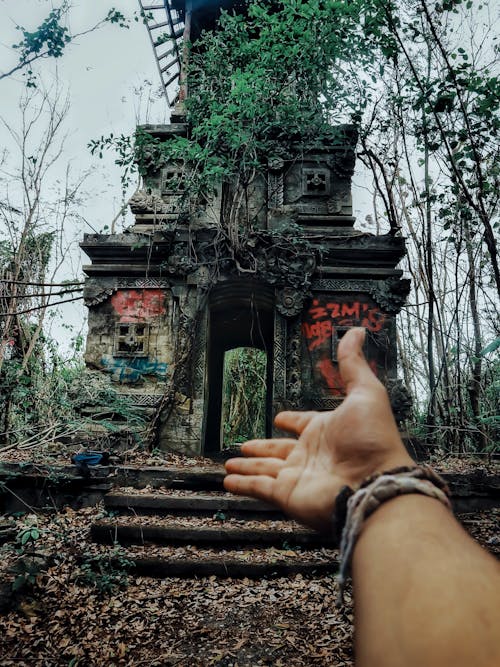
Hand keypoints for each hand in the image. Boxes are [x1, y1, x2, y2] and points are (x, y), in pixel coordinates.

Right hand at [224, 327, 413, 530]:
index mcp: (325, 431)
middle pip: (278, 450)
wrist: (374, 482)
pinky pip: (258, 488)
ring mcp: (297, 476)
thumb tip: (356, 331)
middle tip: (245, 445)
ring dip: (247, 467)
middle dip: (262, 448)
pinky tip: (227, 482)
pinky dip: (242, 485)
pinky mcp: (287, 494)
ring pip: (264, 469)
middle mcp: (310, 455)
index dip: (292, 421)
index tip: (281, 419)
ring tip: (229, 464)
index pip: (303, 425)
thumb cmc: (374, 439)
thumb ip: (353, 363)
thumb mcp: (365, 391)